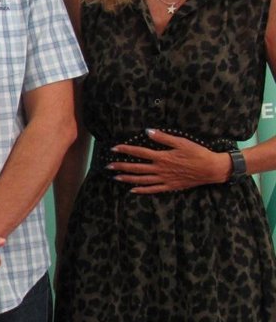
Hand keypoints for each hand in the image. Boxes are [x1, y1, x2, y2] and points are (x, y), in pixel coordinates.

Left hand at [109, 129, 230, 192]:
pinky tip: (132, 190)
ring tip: (116, 177)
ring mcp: (164, 179)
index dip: (126, 149)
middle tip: (108, 166)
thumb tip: (148, 131)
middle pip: (137, 167)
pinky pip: (153, 189)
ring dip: (128, 178)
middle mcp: (160, 169)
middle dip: (121, 166)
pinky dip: (142, 190)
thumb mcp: (181, 142)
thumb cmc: (198, 153)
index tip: (114, 148)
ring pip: (142, 180)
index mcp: (162, 157)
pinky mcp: (170, 186)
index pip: (139, 152)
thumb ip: (163, 137)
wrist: (211, 169)